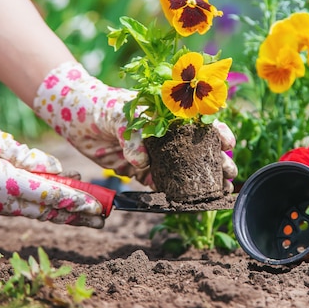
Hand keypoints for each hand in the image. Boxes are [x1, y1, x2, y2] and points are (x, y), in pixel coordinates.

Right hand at [0, 108, 103, 227]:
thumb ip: (31, 158)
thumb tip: (59, 171)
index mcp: (4, 184)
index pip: (51, 195)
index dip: (78, 201)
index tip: (100, 206)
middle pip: (47, 211)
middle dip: (77, 216)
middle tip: (103, 220)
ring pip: (34, 211)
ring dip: (60, 212)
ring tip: (87, 215)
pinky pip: (20, 207)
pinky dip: (40, 204)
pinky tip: (55, 201)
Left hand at [34, 62, 238, 191]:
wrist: (78, 118)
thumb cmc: (104, 106)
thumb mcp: (121, 114)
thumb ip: (133, 136)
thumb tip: (142, 162)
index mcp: (169, 116)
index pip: (200, 123)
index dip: (217, 132)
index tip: (227, 143)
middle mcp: (167, 136)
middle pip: (199, 150)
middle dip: (217, 161)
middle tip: (230, 174)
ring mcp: (156, 154)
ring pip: (185, 170)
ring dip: (202, 181)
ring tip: (219, 191)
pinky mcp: (141, 171)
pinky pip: (160, 184)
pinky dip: (173, 193)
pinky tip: (187, 201)